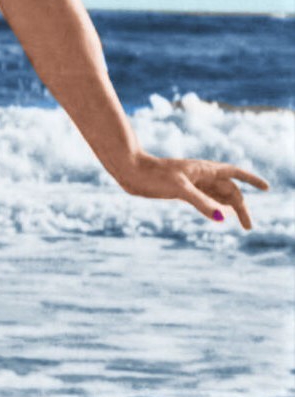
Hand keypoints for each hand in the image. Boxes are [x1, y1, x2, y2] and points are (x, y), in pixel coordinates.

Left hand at [117, 152, 269, 229]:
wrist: (130, 171)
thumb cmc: (153, 175)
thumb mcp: (179, 188)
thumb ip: (201, 203)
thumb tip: (221, 218)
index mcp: (203, 169)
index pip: (234, 173)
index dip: (251, 180)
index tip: (267, 188)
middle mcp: (200, 174)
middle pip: (228, 188)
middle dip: (241, 205)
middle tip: (248, 227)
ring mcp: (190, 182)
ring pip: (217, 193)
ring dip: (230, 206)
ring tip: (242, 222)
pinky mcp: (180, 189)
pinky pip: (205, 197)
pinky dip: (215, 206)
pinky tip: (218, 215)